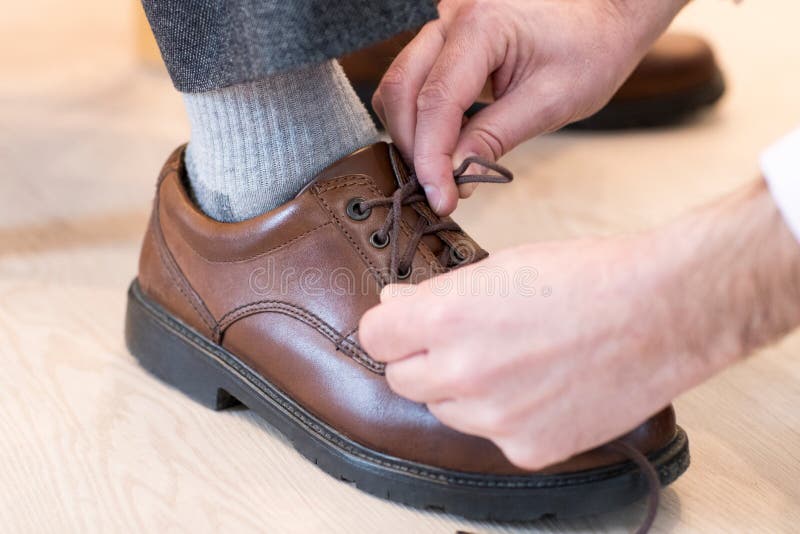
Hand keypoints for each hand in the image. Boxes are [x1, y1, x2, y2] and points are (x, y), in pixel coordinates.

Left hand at [359, 180, 799, 468]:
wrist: (662, 312)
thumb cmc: (587, 277)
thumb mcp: (501, 268)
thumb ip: (439, 295)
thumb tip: (396, 305)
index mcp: (448, 318)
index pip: (375, 334)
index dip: (390, 324)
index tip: (404, 321)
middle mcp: (462, 374)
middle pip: (401, 377)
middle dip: (420, 356)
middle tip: (463, 338)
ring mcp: (494, 419)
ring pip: (444, 409)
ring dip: (461, 388)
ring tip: (513, 360)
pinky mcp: (527, 447)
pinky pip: (490, 434)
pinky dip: (504, 415)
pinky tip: (540, 388)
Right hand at [372, 0, 686, 213]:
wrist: (606, 14)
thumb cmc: (591, 48)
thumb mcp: (552, 101)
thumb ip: (495, 137)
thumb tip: (453, 175)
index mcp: (481, 26)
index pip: (437, 100)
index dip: (431, 158)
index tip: (441, 199)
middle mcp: (451, 18)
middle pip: (401, 90)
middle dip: (414, 148)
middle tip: (442, 191)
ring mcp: (443, 27)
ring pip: (399, 86)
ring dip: (412, 135)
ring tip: (445, 171)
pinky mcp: (445, 42)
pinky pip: (414, 82)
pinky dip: (421, 120)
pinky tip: (448, 146)